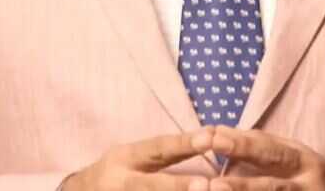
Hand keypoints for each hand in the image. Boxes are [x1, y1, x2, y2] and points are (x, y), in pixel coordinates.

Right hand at [63, 128, 216, 190]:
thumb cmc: (115, 175)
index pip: (159, 148)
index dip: (183, 143)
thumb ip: (161, 155)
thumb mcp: (131, 159)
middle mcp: (121, 182)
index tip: (209, 137)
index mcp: (127, 158)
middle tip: (205, 186)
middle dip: (178, 186)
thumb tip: (209, 137)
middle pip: (151, 185)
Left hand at [208, 126, 324, 189]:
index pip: (270, 150)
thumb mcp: (295, 154)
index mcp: (303, 160)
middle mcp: (308, 186)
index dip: (243, 145)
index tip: (215, 140)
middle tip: (211, 185)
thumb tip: (219, 134)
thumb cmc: (312, 174)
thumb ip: (262, 146)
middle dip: (241, 188)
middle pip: (272, 188)